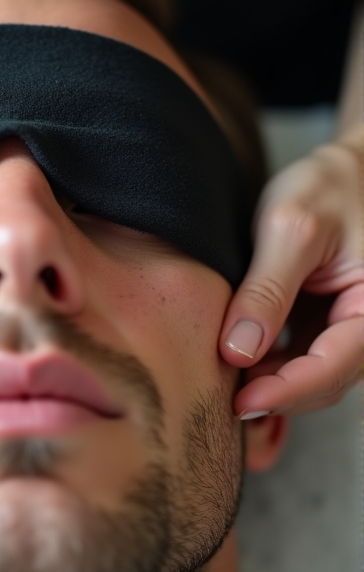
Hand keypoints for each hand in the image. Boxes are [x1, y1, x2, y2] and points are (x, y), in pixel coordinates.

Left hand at [220, 130, 362, 417]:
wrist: (346, 169)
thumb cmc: (328, 186)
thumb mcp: (291, 229)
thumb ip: (267, 290)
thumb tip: (237, 351)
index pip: (334, 366)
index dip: (287, 390)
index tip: (243, 402)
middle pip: (324, 380)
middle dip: (276, 394)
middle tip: (223, 400)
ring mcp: (348, 325)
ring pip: (312, 375)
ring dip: (271, 383)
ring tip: (226, 383)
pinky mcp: (326, 321)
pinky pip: (302, 356)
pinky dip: (272, 365)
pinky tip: (240, 362)